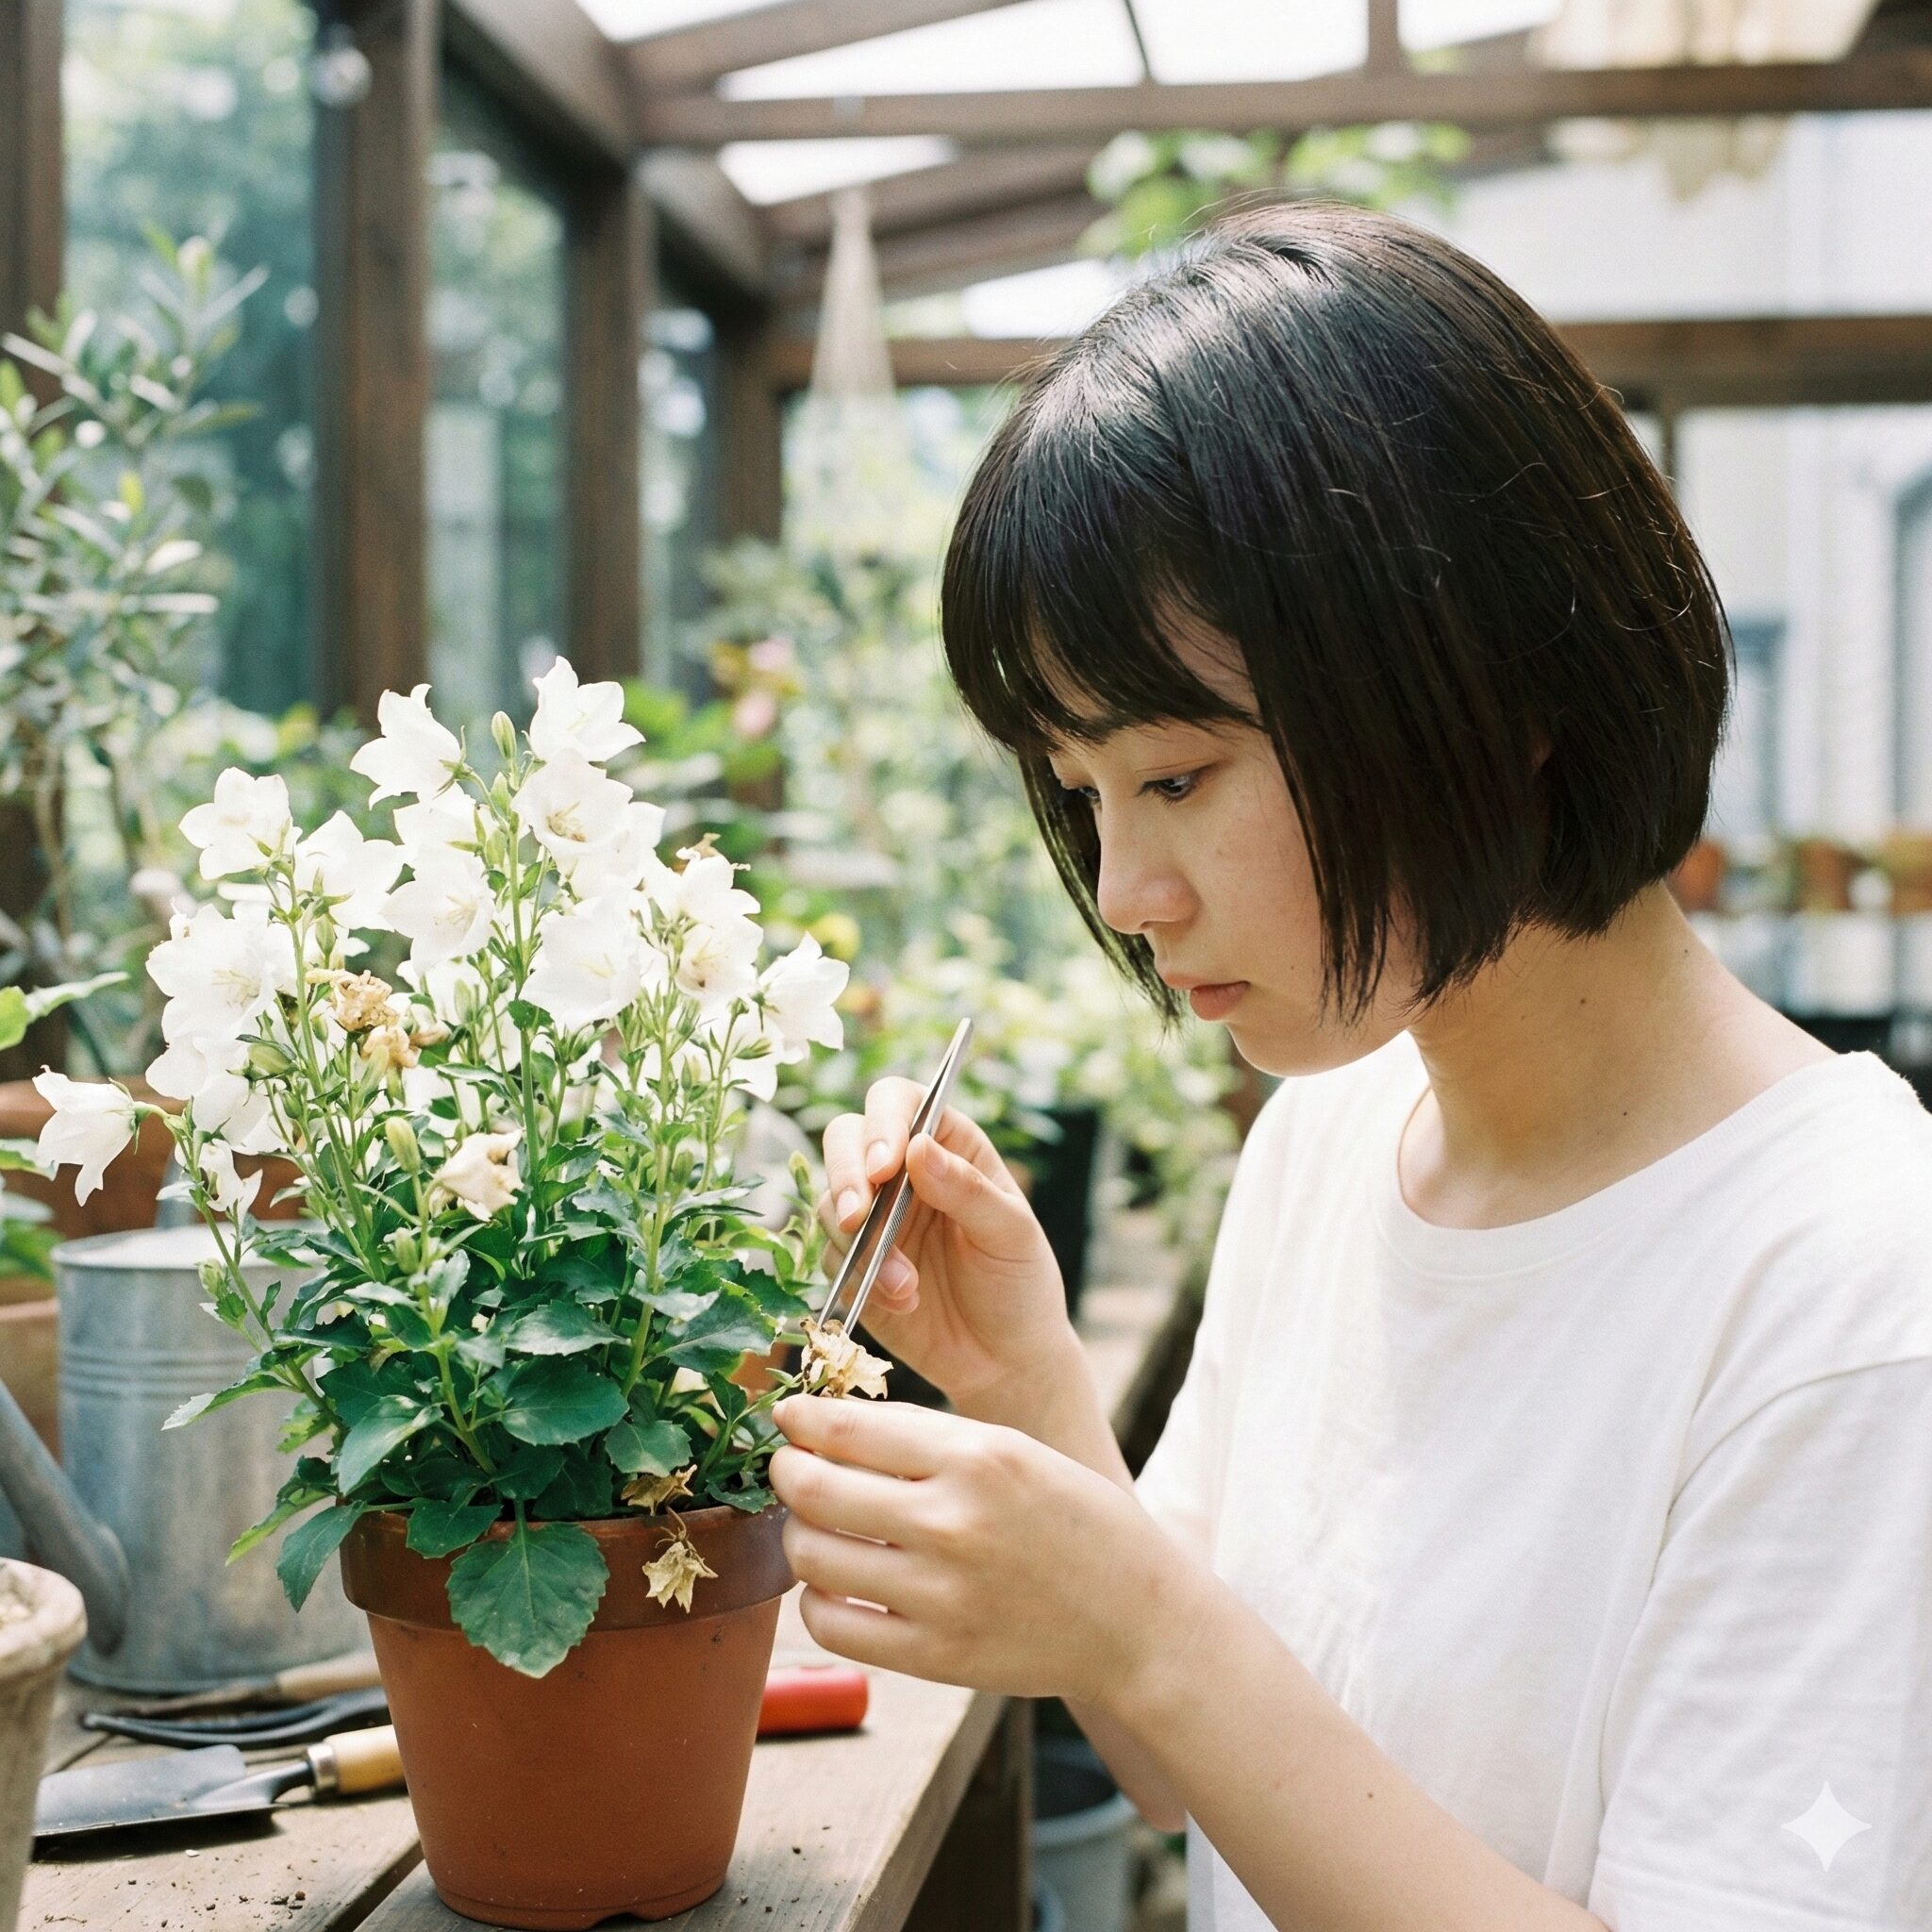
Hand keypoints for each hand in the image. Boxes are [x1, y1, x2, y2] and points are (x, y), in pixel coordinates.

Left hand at [771, 1395, 1205, 1709]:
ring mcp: (940, 1596)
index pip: (847, 1428)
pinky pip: (831, 1624)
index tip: (789, 1416)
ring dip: (799, 1533)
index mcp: (978, 1457)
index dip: (801, 1418)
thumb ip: (925, 1437)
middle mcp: (953, 1523)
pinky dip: (817, 1598)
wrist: (1135, 1619)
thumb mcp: (1014, 1449)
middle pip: (814, 1489)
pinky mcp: (934, 1657)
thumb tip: (829, 1423)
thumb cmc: (1073, 1520)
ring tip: (819, 1526)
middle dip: (787, 1470)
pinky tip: (838, 1582)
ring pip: (811, 1556)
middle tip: (792, 1467)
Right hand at [817, 1079, 1076, 1411]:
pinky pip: (831, 1257)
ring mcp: (873, 1217)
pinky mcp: (852, 1263)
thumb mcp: (1011, 1234)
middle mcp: (902, 1172)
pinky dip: (860, 1278)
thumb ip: (968, 1190)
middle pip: (845, 1139)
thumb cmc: (1020, 1283)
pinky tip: (904, 1300)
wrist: (1004, 1359)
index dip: (883, 1123)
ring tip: (906, 1283)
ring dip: (863, 1243)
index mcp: (948, 1144)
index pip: (899, 1103)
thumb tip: (918, 1148)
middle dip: (845, 1175)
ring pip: (831, 1201)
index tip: (885, 1165)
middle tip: (858, 1218)